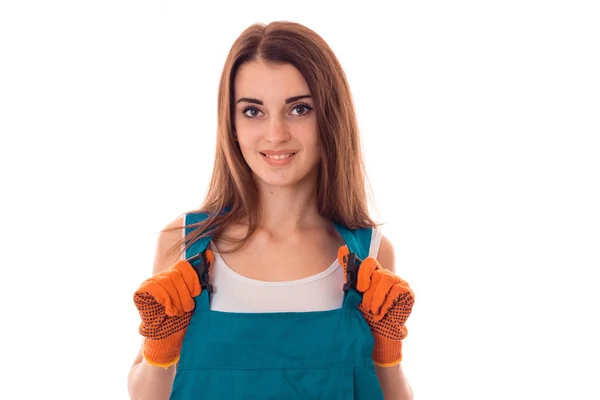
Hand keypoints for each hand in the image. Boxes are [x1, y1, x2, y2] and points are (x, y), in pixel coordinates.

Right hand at [133, 250, 212, 367]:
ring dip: (176, 299)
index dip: (192, 279)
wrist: (168, 337)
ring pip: (166, 281)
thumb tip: (211, 255)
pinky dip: (165, 299)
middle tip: (187, 308)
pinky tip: (168, 311)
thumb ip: (201, 277)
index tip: (196, 293)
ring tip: (177, 312)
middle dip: (185, 293)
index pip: (184, 265)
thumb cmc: (182, 317)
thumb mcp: (195, 296)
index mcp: (176, 275)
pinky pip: (154, 287)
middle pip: (176, 274)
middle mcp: (163, 275)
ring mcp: (151, 282)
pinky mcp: (140, 291)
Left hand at [338, 246, 414, 365]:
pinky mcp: (408, 293)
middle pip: (377, 272)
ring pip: (385, 279)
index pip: (369, 262)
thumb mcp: (355, 293)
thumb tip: (342, 249)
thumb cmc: (366, 315)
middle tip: (367, 307)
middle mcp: (388, 276)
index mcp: (375, 274)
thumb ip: (349, 272)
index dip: (363, 273)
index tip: (360, 288)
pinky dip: (387, 304)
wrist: (378, 336)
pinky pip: (396, 290)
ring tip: (374, 311)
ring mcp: (399, 283)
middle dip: (369, 293)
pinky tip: (383, 314)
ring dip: (376, 298)